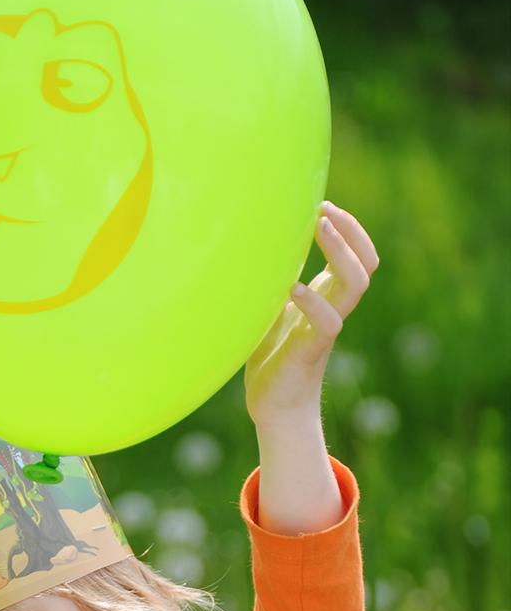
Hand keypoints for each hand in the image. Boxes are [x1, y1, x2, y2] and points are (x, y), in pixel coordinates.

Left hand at [244, 200, 379, 431]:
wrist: (274, 407)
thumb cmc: (269, 357)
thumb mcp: (268, 310)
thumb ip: (270, 283)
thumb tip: (245, 248)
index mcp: (325, 297)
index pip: (356, 255)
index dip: (348, 227)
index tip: (322, 203)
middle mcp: (332, 308)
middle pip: (365, 262)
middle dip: (351, 231)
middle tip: (325, 208)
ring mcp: (324, 327)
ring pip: (354, 284)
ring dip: (340, 252)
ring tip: (319, 227)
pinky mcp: (311, 349)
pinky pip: (326, 321)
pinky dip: (311, 300)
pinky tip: (291, 287)